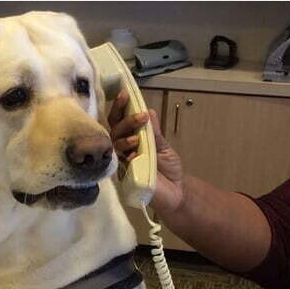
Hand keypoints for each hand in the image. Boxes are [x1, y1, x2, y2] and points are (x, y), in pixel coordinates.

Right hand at [108, 91, 183, 214]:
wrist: (175, 194)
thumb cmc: (168, 170)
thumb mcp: (164, 148)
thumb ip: (154, 132)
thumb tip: (149, 110)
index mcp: (131, 138)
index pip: (120, 120)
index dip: (120, 107)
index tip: (125, 94)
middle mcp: (122, 147)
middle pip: (114, 127)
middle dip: (122, 116)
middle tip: (136, 110)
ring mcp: (121, 160)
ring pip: (114, 141)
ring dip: (126, 132)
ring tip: (139, 128)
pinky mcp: (123, 174)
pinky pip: (119, 159)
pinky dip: (126, 151)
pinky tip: (134, 148)